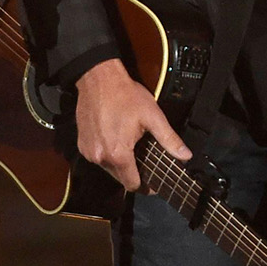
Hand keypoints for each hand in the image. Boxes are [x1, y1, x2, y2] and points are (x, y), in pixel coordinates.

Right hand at [75, 57, 190, 190]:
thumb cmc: (125, 95)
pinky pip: (98, 157)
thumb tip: (185, 156)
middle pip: (120, 178)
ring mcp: (88, 152)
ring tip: (131, 148)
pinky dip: (107, 154)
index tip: (154, 183)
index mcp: (118, 154)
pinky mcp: (82, 144)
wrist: (97, 79)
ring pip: (108, 168)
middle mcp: (100, 158)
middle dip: (133, 173)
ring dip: (120, 163)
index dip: (145, 186)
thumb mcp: (153, 116)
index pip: (132, 184)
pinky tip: (116, 140)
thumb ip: (169, 139)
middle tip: (145, 161)